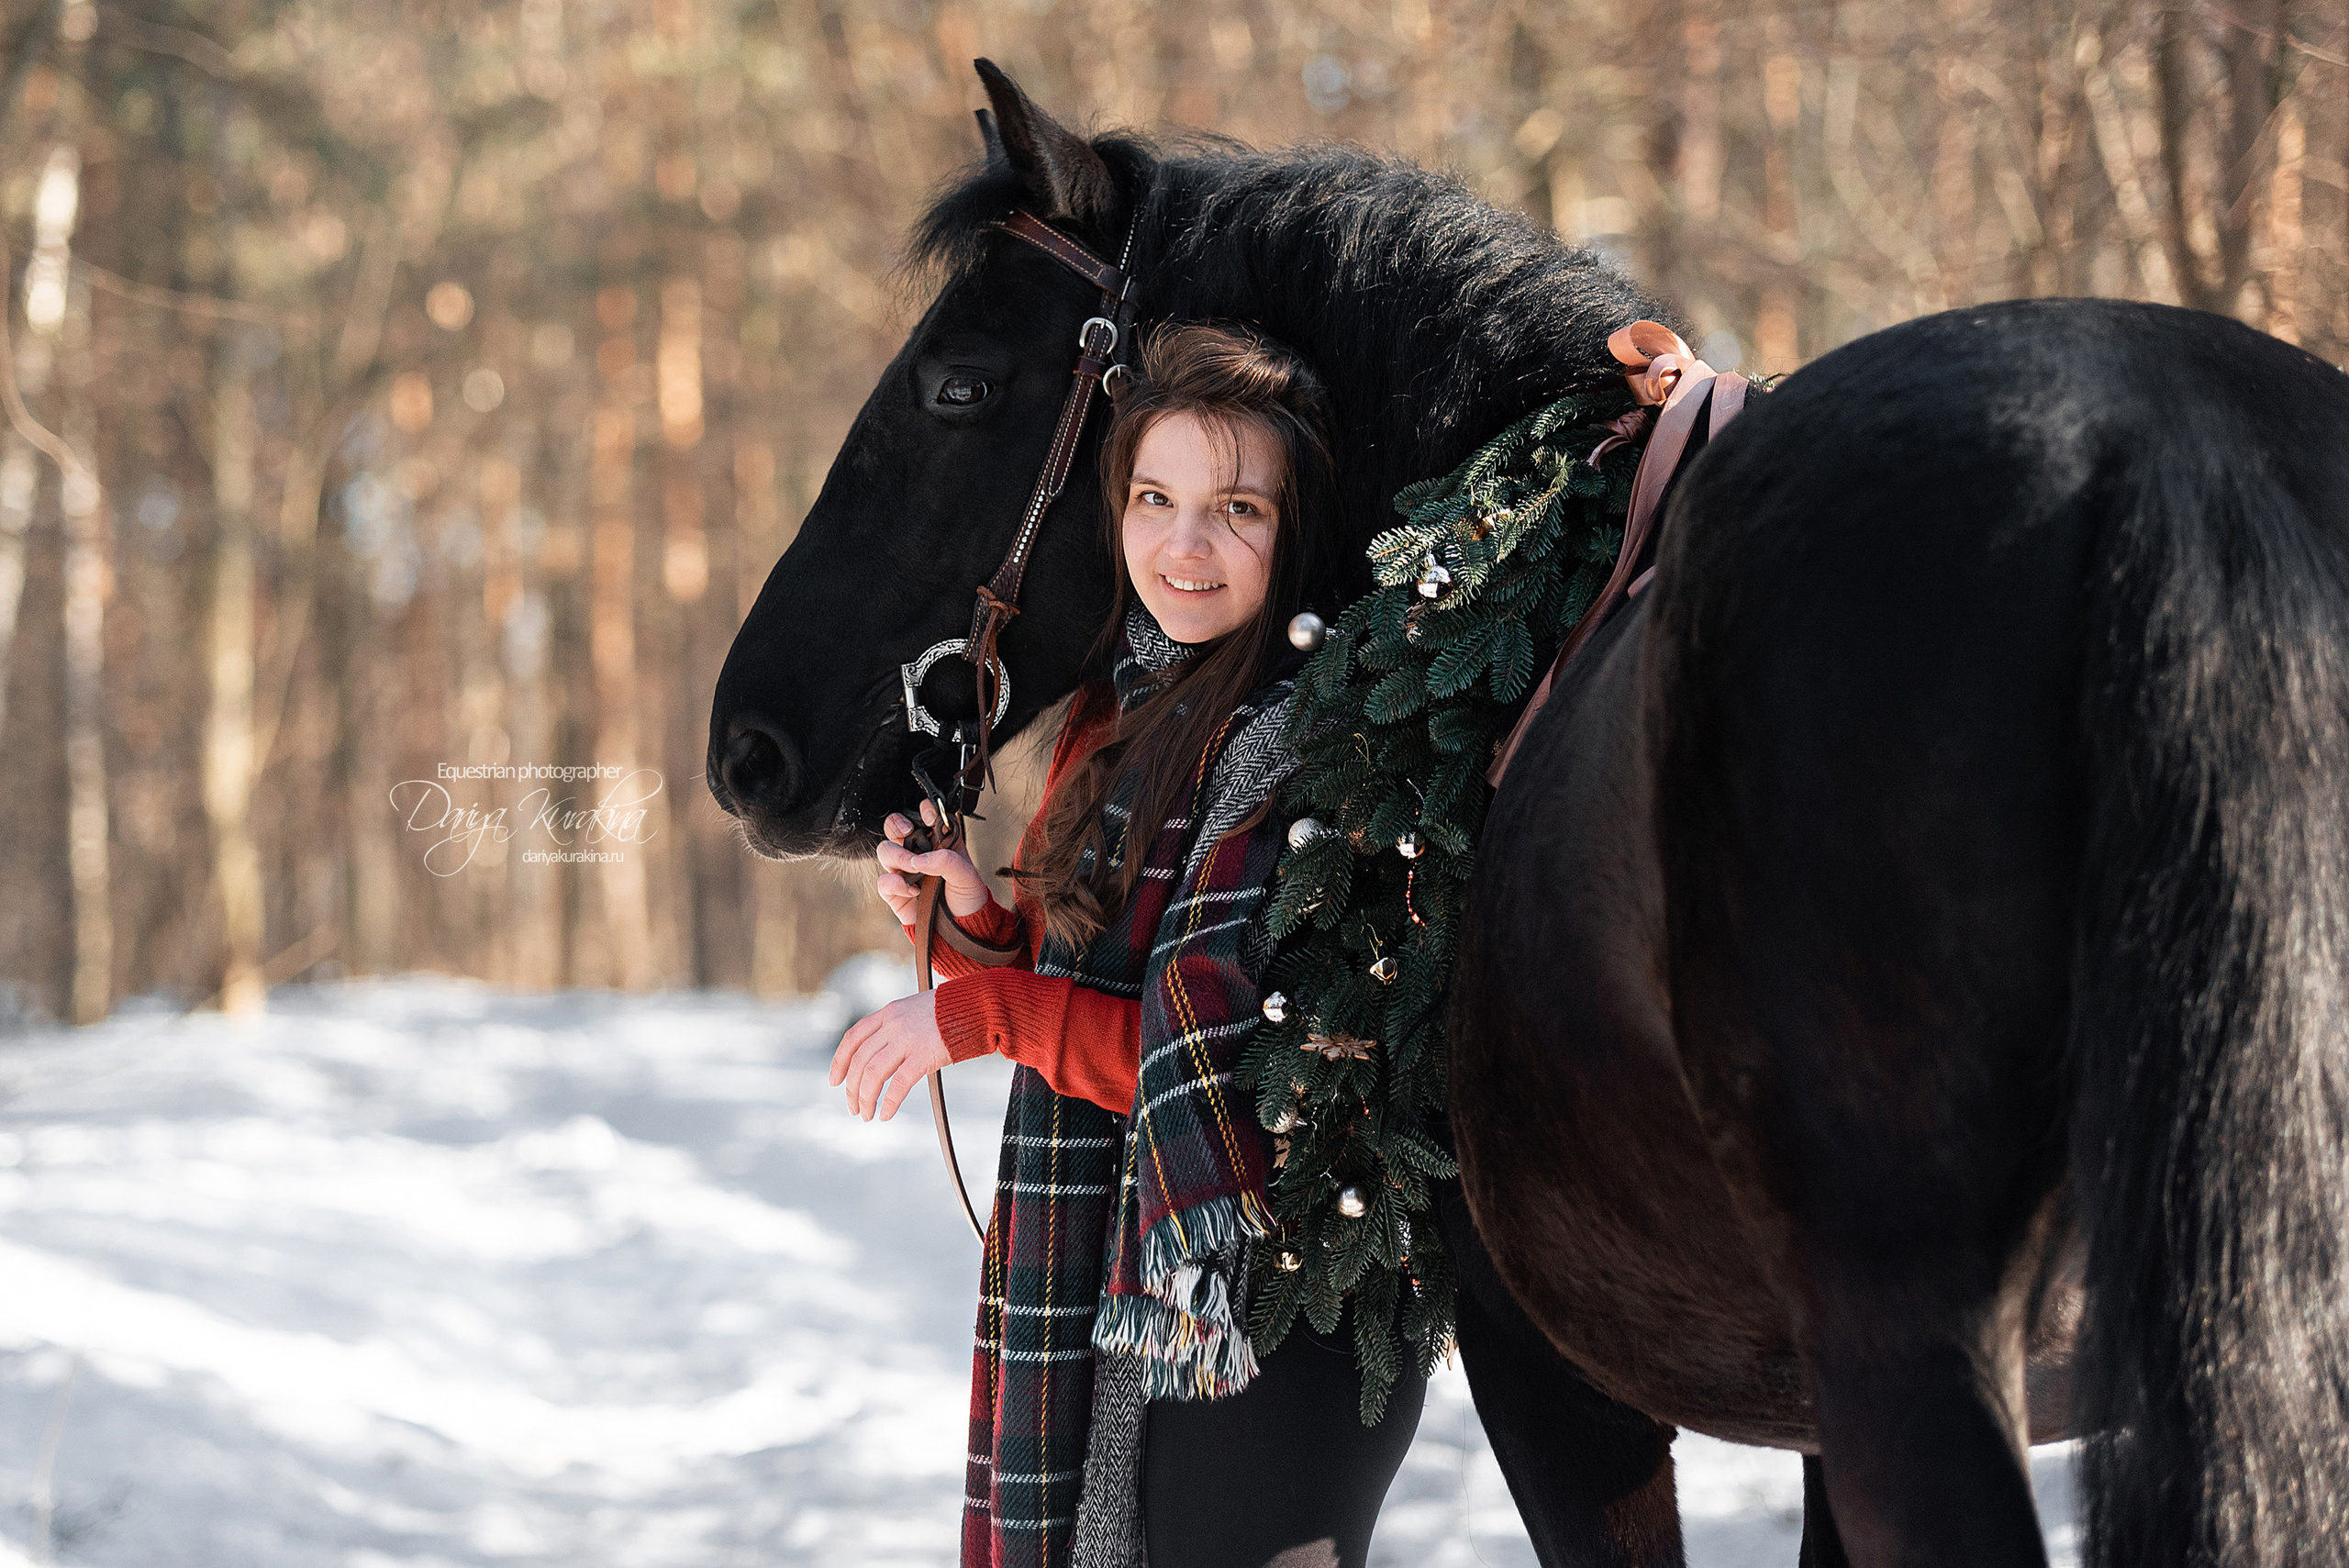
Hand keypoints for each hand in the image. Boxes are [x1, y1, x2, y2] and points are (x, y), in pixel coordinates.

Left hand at [830, 989, 953, 1120]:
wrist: (978, 1005)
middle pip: (860, 1061)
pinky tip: (885, 1114)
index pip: (853, 1038)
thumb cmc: (950, 1011)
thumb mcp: (915, 1010)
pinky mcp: (924, 1055)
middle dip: (852, 1089)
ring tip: (866, 1115)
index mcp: (888, 1013)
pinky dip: (888, 1102)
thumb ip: (896, 1026)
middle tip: (853, 1108)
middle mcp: (893, 1024)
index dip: (839, 1062)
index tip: (835, 1082)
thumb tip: (882, 1052)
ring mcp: (908, 1039)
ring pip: (873, 1074)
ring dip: (865, 1098)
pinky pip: (899, 1084)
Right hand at [874, 799, 993, 920]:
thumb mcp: (967, 876)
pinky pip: (883, 881)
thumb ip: (947, 861)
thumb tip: (920, 860)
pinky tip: (913, 892)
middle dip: (897, 824)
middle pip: (896, 828)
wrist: (960, 930)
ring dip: (898, 855)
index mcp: (939, 843)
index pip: (926, 817)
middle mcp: (919, 853)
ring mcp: (905, 872)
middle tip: (907, 831)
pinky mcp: (894, 892)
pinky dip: (895, 884)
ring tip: (914, 868)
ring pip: (886, 850)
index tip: (929, 817)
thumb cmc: (967, 900)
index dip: (924, 812)